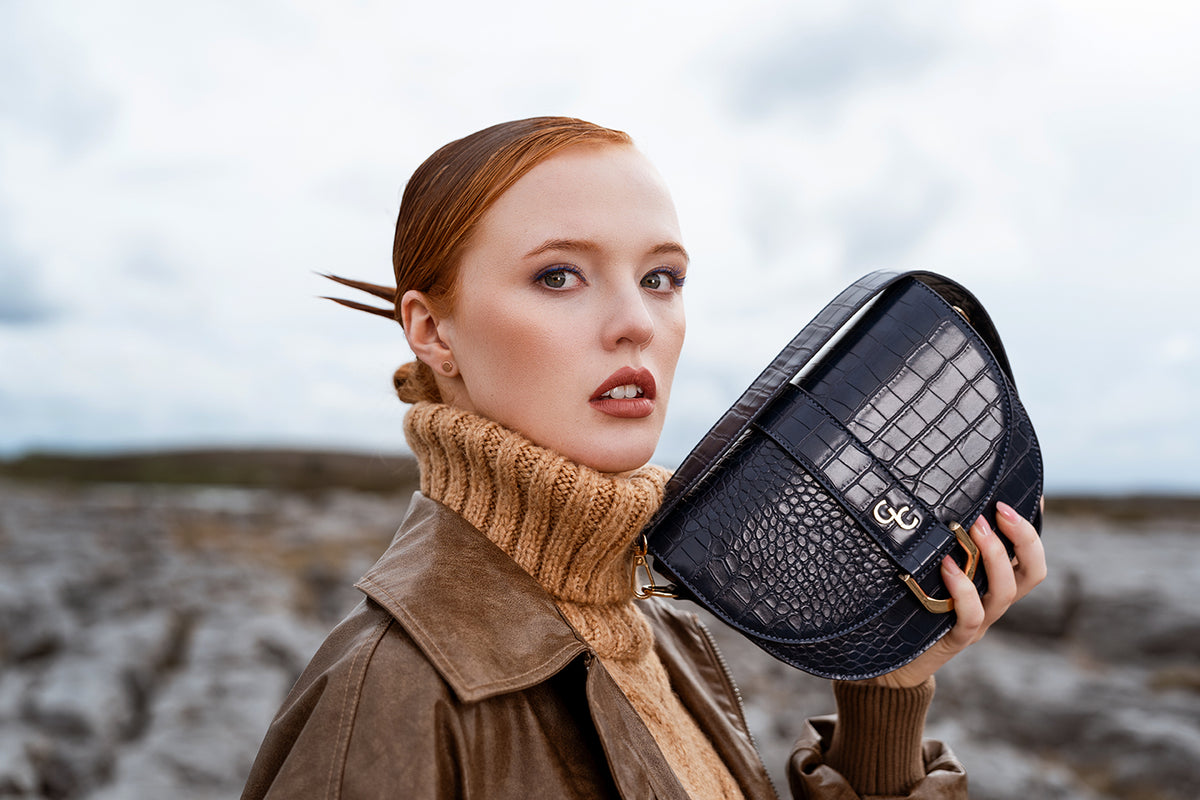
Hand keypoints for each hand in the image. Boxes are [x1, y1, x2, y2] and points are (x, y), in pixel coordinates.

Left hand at [862, 499, 1046, 688]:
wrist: (892, 661)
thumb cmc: (909, 607)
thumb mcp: (929, 571)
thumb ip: (942, 545)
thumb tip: (940, 500)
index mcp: (992, 585)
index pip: (1029, 558)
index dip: (1034, 529)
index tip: (1032, 498)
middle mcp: (991, 603)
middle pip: (1031, 574)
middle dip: (1023, 538)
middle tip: (999, 509)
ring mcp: (977, 623)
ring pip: (1005, 592)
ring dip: (994, 556)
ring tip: (973, 528)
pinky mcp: (954, 639)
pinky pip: (971, 617)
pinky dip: (964, 590)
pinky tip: (948, 567)